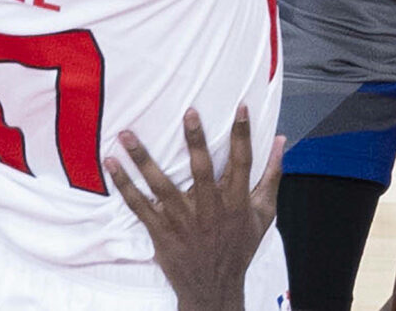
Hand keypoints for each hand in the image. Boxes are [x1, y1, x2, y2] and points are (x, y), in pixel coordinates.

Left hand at [104, 107, 282, 310]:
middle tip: (189, 112)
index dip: (243, 134)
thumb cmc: (238, 247)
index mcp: (236, 202)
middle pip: (202, 171)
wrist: (214, 289)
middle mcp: (210, 210)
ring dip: (143, 159)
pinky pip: (140, 206)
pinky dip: (125, 185)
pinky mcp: (161, 232)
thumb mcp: (262, 214)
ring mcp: (183, 221)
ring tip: (127, 135)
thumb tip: (282, 140)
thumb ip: (271, 176)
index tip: (240, 107)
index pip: (243, 163)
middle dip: (196, 141)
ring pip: (162, 186)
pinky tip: (112, 164)